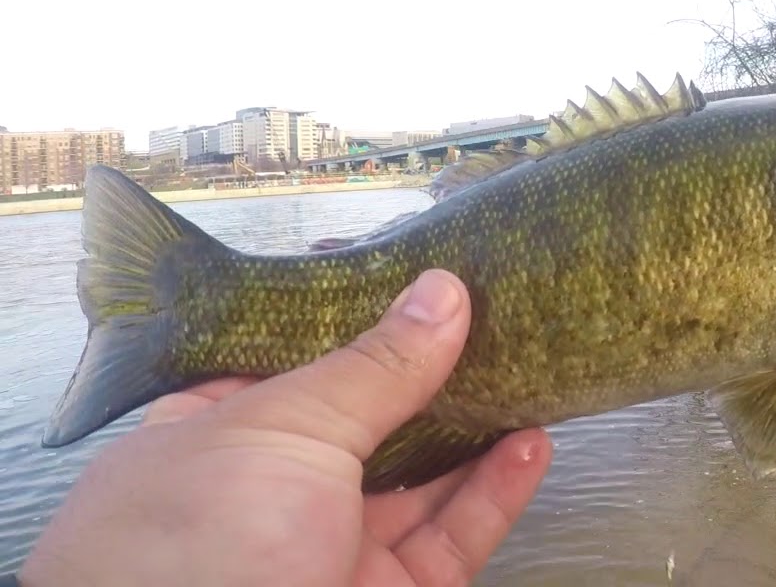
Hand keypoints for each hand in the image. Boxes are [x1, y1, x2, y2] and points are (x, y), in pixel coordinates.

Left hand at [19, 270, 552, 586]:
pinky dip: (495, 492)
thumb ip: (373, 366)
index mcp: (215, 436)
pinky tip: (528, 446)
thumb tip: (442, 294)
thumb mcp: (284, 429)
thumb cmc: (194, 548)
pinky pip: (452, 536)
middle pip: (370, 420)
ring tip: (528, 370)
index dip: (361, 320)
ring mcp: (332, 549)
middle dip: (431, 373)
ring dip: (478, 429)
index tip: (424, 278)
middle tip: (494, 319)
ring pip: (422, 480)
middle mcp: (273, 493)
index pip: (297, 363)